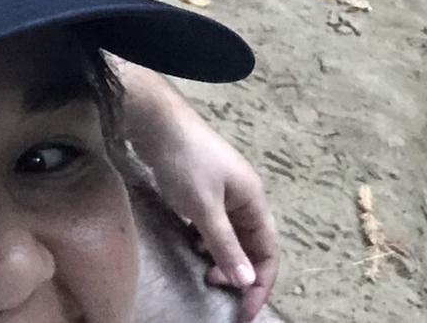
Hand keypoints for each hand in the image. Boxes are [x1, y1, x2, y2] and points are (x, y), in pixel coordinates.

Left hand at [116, 63, 278, 320]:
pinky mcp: (205, 189)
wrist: (157, 123)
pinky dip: (209, 242)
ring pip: (233, 235)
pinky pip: (216, 225)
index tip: (245, 312)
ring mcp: (224, 191)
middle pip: (252, 243)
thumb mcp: (205, 209)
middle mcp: (244, 196)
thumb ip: (226, 246)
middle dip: (240, 271)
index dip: (261, 282)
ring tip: (204, 269)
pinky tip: (195, 246)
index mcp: (253, 198)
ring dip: (224, 258)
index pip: (269, 249)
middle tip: (214, 285)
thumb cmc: (186, 163)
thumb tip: (248, 282)